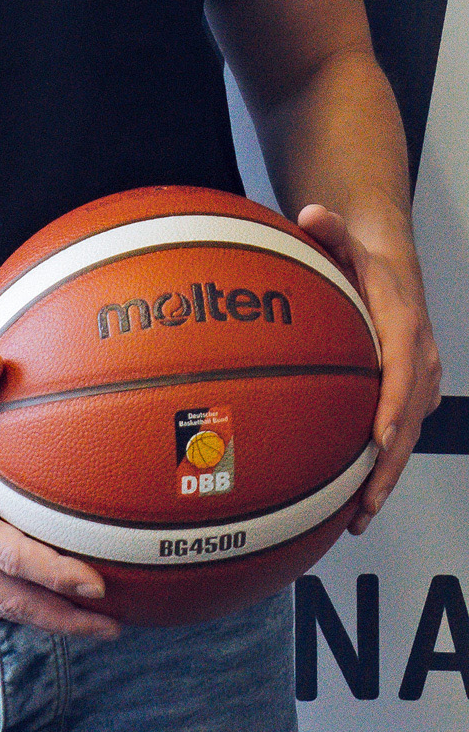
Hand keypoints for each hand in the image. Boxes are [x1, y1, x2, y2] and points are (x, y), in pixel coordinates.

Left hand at [296, 203, 441, 533]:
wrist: (396, 277)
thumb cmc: (364, 265)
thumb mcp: (348, 243)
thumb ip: (330, 230)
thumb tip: (311, 213)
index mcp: (406, 330)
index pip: (403, 374)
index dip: (393, 409)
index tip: (378, 440)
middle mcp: (421, 364)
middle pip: (408, 422)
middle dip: (388, 465)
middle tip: (364, 502)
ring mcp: (419, 387)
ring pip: (406, 440)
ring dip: (384, 480)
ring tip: (357, 518)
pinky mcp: (411, 401)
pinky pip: (398, 439)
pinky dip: (380, 471)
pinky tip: (353, 504)